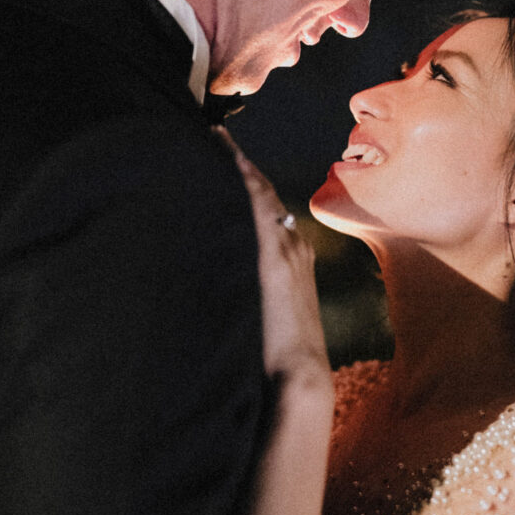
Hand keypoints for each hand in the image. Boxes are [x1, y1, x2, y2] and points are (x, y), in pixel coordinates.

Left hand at [217, 131, 330, 392]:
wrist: (301, 377)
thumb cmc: (281, 360)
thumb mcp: (269, 320)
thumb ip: (251, 296)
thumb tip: (221, 286)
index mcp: (294, 261)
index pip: (268, 212)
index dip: (249, 184)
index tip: (228, 161)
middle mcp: (294, 247)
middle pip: (265, 195)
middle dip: (242, 165)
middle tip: (215, 137)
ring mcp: (287, 249)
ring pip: (260, 195)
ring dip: (239, 166)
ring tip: (213, 140)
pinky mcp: (274, 257)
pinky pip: (257, 207)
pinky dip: (242, 181)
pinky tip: (224, 161)